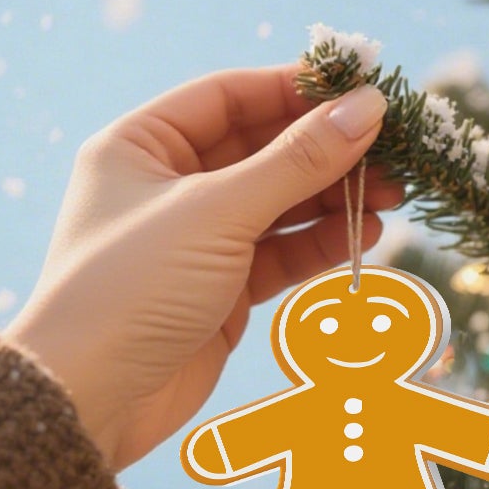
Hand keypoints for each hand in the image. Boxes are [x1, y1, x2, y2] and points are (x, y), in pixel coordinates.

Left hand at [7, 65, 400, 470]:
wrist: (95, 397)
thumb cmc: (135, 287)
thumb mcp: (218, 213)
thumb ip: (296, 162)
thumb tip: (366, 108)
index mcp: (141, 145)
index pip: (230, 98)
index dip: (296, 92)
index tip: (360, 92)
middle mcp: (167, 186)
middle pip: (262, 152)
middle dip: (327, 152)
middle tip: (392, 153)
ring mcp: (198, 242)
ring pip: (278, 207)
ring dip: (334, 200)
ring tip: (393, 197)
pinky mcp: (222, 293)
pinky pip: (280, 255)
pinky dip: (321, 245)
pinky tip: (364, 235)